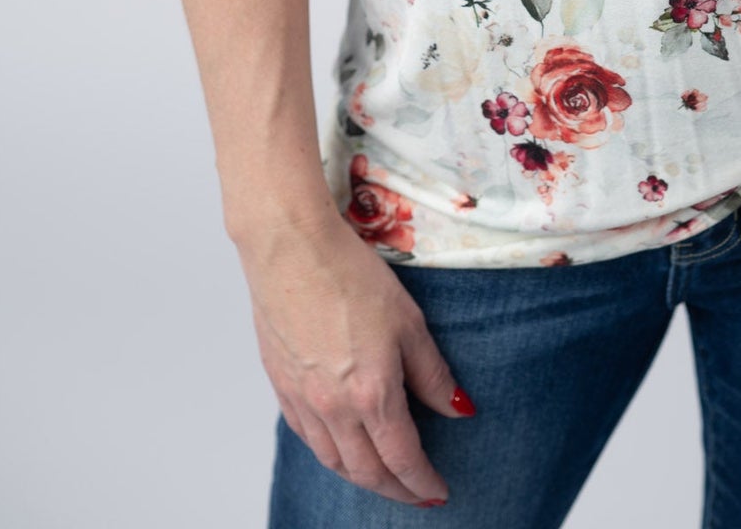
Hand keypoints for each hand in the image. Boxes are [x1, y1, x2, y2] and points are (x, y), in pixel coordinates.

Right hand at [234, 205, 471, 505]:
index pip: (402, 458)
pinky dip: (331, 454)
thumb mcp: (408, 321)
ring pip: (334, 461)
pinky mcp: (281, 386)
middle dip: (396, 489)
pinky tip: (342, 447)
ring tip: (383, 477)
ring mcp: (302, 400)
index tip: (439, 492)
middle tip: (417, 493)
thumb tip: (459, 409)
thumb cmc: (351, 274)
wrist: (290, 248)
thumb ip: (433, 373)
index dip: (422, 482)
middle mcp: (333, 408)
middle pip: (367, 471)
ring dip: (362, 477)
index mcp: (371, 393)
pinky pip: (308, 438)